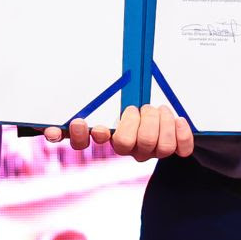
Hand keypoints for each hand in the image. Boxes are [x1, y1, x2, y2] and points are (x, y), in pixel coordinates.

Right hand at [46, 106, 191, 160]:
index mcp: (104, 133)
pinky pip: (181, 150)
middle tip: (137, 107)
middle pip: (125, 145)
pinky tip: (179, 119)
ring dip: (158, 122)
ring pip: (156, 148)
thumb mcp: (110, 89)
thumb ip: (90, 93)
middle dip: (133, 121)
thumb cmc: (131, 92)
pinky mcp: (173, 148)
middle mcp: (126, 146)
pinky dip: (182, 133)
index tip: (79, 121)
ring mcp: (151, 150)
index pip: (81, 143)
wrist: (162, 105)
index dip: (79, 136)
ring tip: (157, 108)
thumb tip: (58, 104)